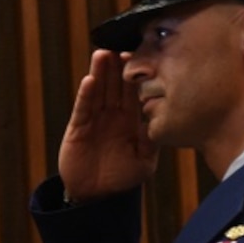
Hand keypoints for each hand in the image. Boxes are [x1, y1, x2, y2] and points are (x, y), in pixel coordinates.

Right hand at [56, 49, 157, 200]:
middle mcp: (113, 116)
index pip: (134, 92)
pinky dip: (86, 94)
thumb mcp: (145, 161)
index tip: (142, 56)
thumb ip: (152, 140)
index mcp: (131, 120)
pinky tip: (89, 80)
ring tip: (102, 54)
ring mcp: (94, 120)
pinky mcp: (78, 128)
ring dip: (100, 73)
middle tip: (120, 45)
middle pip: (115, 86)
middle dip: (117, 66)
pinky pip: (83, 108)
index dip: (137, 75)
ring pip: (98, 91)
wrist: (97, 196)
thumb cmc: (123, 178)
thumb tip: (165, 120)